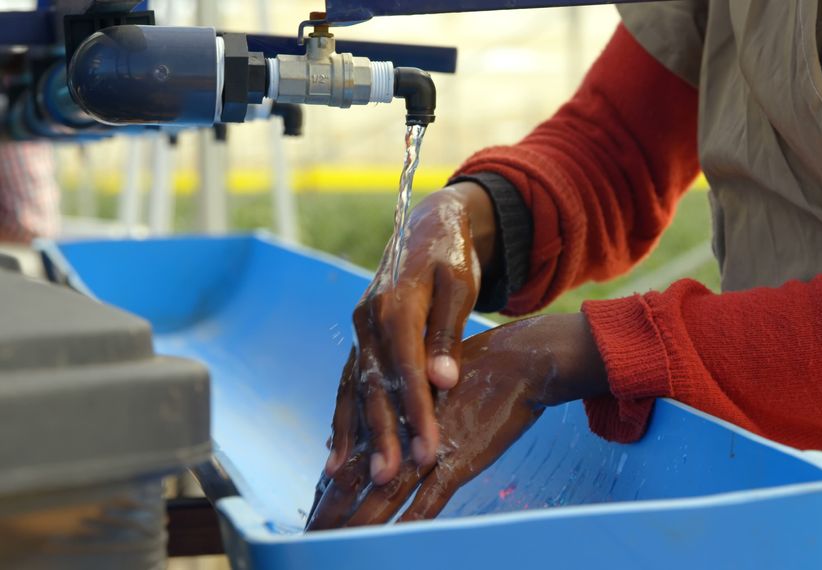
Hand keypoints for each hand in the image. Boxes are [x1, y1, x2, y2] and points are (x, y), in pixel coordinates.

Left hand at [306, 313, 608, 528]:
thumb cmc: (485, 367)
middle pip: (361, 475)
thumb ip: (412, 401)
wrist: (523, 359)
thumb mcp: (439, 378)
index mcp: (399, 407)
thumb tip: (392, 413)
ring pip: (385, 492)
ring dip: (358, 520)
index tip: (318, 501)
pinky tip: (388, 540)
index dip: (336, 479)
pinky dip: (407, 521)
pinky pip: (428, 499)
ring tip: (330, 542)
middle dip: (334, 508)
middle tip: (310, 533)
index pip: (356, 450)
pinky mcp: (459, 459)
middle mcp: (407, 427)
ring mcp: (431, 446)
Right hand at [324, 183, 496, 486]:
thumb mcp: (460, 288)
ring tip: (348, 477)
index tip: (428, 449)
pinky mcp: (359, 342)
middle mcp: (368, 320)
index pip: (406, 367)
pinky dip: (342, 420)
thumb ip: (448, 335)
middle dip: (382, 434)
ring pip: (354, 389)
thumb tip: (442, 381)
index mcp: (395, 303)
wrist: (429, 229)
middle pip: (373, 385)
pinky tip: (336, 455)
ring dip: (355, 434)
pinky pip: (348, 385)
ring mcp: (359, 331)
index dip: (416, 410)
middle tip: (388, 477)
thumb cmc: (452, 259)